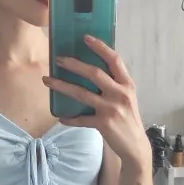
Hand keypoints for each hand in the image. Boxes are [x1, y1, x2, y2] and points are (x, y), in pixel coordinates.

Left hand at [43, 35, 151, 169]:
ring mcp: (111, 108)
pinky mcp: (103, 123)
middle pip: (95, 73)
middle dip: (74, 64)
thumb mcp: (127, 98)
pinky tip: (60, 117)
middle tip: (59, 59)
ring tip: (47, 80)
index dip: (100, 47)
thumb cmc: (129, 119)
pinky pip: (81, 119)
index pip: (115, 60)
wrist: (135, 146)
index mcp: (127, 84)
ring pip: (82, 93)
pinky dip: (70, 118)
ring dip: (62, 86)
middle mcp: (120, 93)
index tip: (85, 38)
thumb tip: (91, 72)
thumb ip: (114, 85)